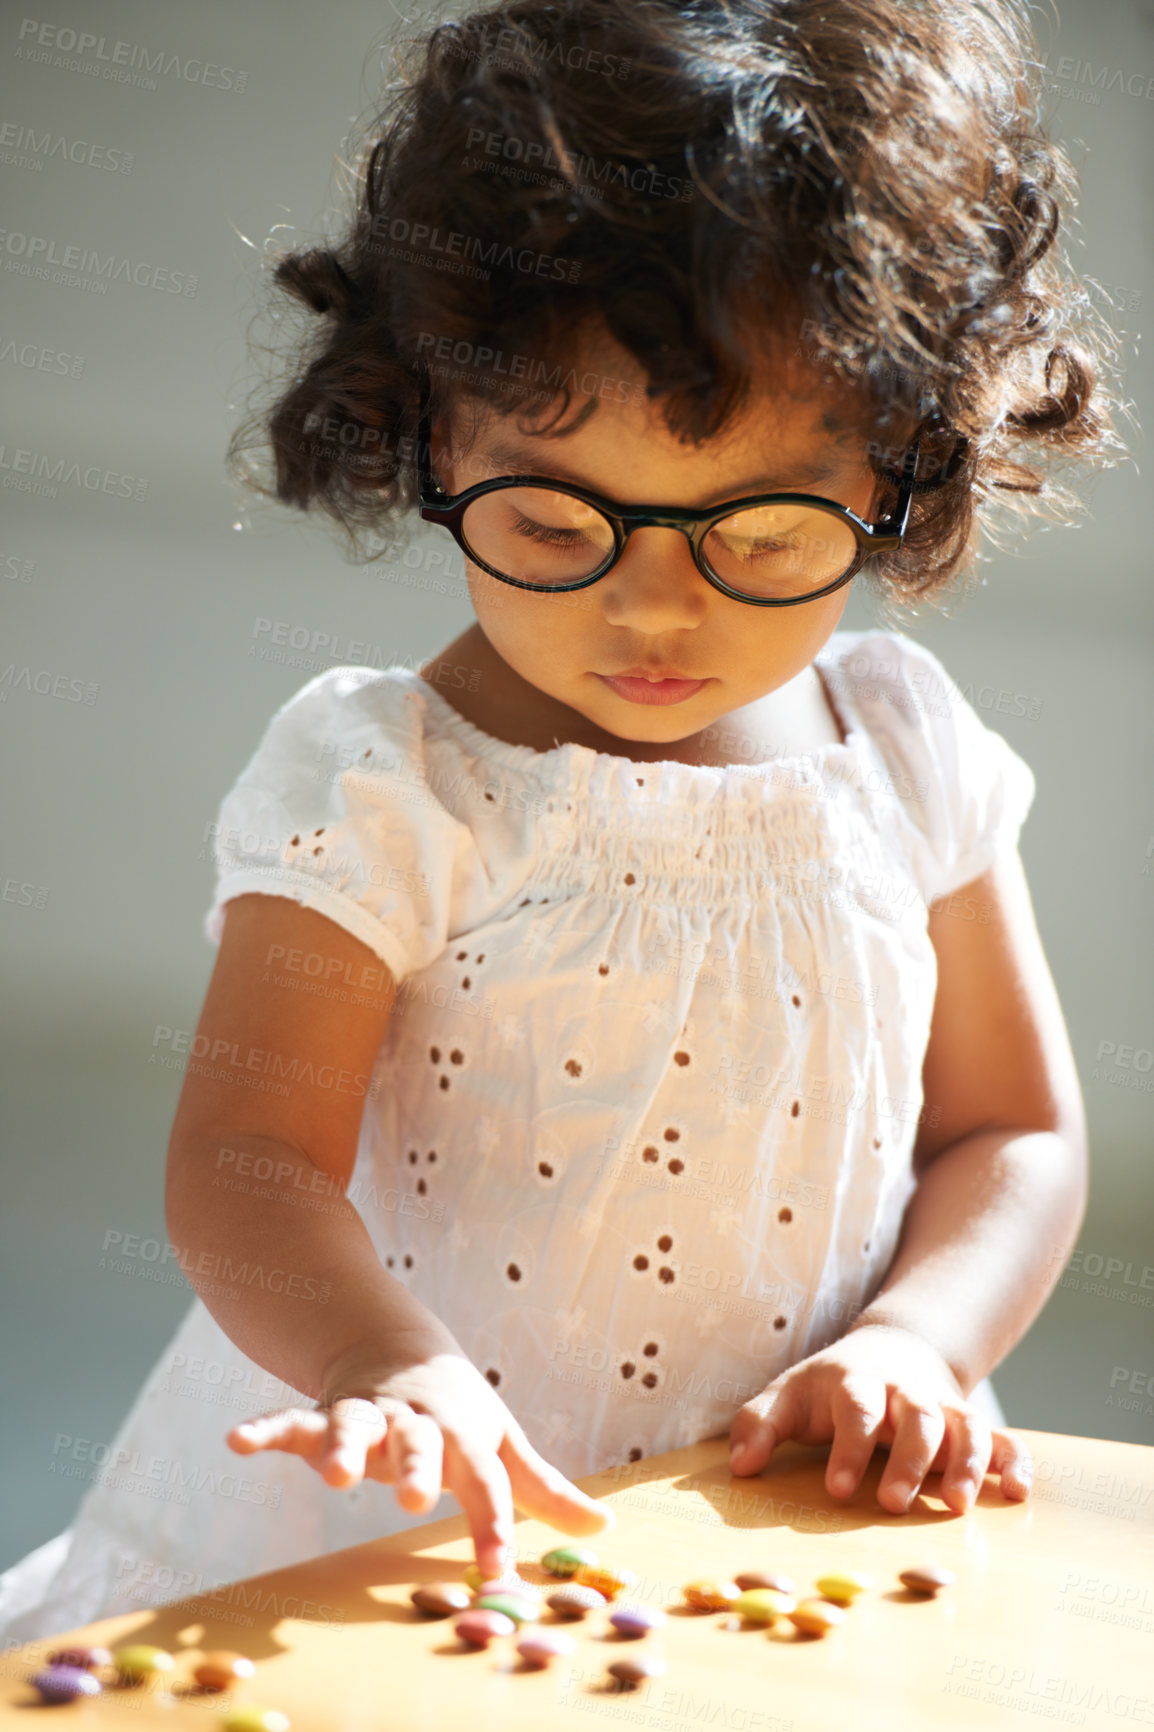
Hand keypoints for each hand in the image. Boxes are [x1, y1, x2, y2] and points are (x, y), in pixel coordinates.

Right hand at [226, 1343, 613, 1580]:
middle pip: (421, 1445)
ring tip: (333, 1476)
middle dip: (418, 1470)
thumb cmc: (458, 1410)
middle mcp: (416, 1425)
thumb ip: (543, 1488)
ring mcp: (369, 1416)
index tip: (500, 1575)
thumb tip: (604, 1526)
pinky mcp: (324, 1413)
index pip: (487, 1484)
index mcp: (464, 1436)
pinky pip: (292, 1421)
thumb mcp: (502, 1441)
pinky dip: (266, 1429)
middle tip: (415, 1501)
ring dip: (344, 1449)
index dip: (493, 1527)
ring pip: (357, 1428)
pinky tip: (237, 1441)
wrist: (398, 1345)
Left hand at [727, 1323, 1032, 1513]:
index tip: (838, 1490)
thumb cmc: (829, 1388)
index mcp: (855, 1382)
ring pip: (963, 1423)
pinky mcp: (969, 1423)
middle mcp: (903, 1392)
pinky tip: (1016, 1493)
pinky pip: (1001, 1438)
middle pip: (915, 1414)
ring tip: (957, 1507)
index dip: (848, 1446)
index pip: (855, 1406)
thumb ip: (758, 1426)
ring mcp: (941, 1406)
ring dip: (965, 1462)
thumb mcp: (787, 1395)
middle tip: (894, 1504)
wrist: (891, 1349)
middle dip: (909, 1458)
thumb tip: (740, 1467)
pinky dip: (1013, 1461)